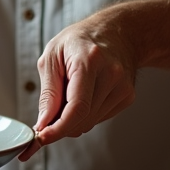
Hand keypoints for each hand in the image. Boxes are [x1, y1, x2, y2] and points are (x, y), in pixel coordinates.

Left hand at [18, 19, 137, 160]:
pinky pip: (99, 118)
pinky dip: (85, 115)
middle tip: (46, 119)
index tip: (42, 138)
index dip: (58, 128)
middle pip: (83, 118)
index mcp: (89, 61)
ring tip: (68, 94)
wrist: (115, 32)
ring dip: (72, 119)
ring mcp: (123, 87)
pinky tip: (84, 95)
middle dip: (60, 125)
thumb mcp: (52, 56)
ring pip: (90, 123)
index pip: (77, 107)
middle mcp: (112, 75)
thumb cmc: (79, 41)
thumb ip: (49, 92)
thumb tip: (44, 123)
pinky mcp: (128, 96)